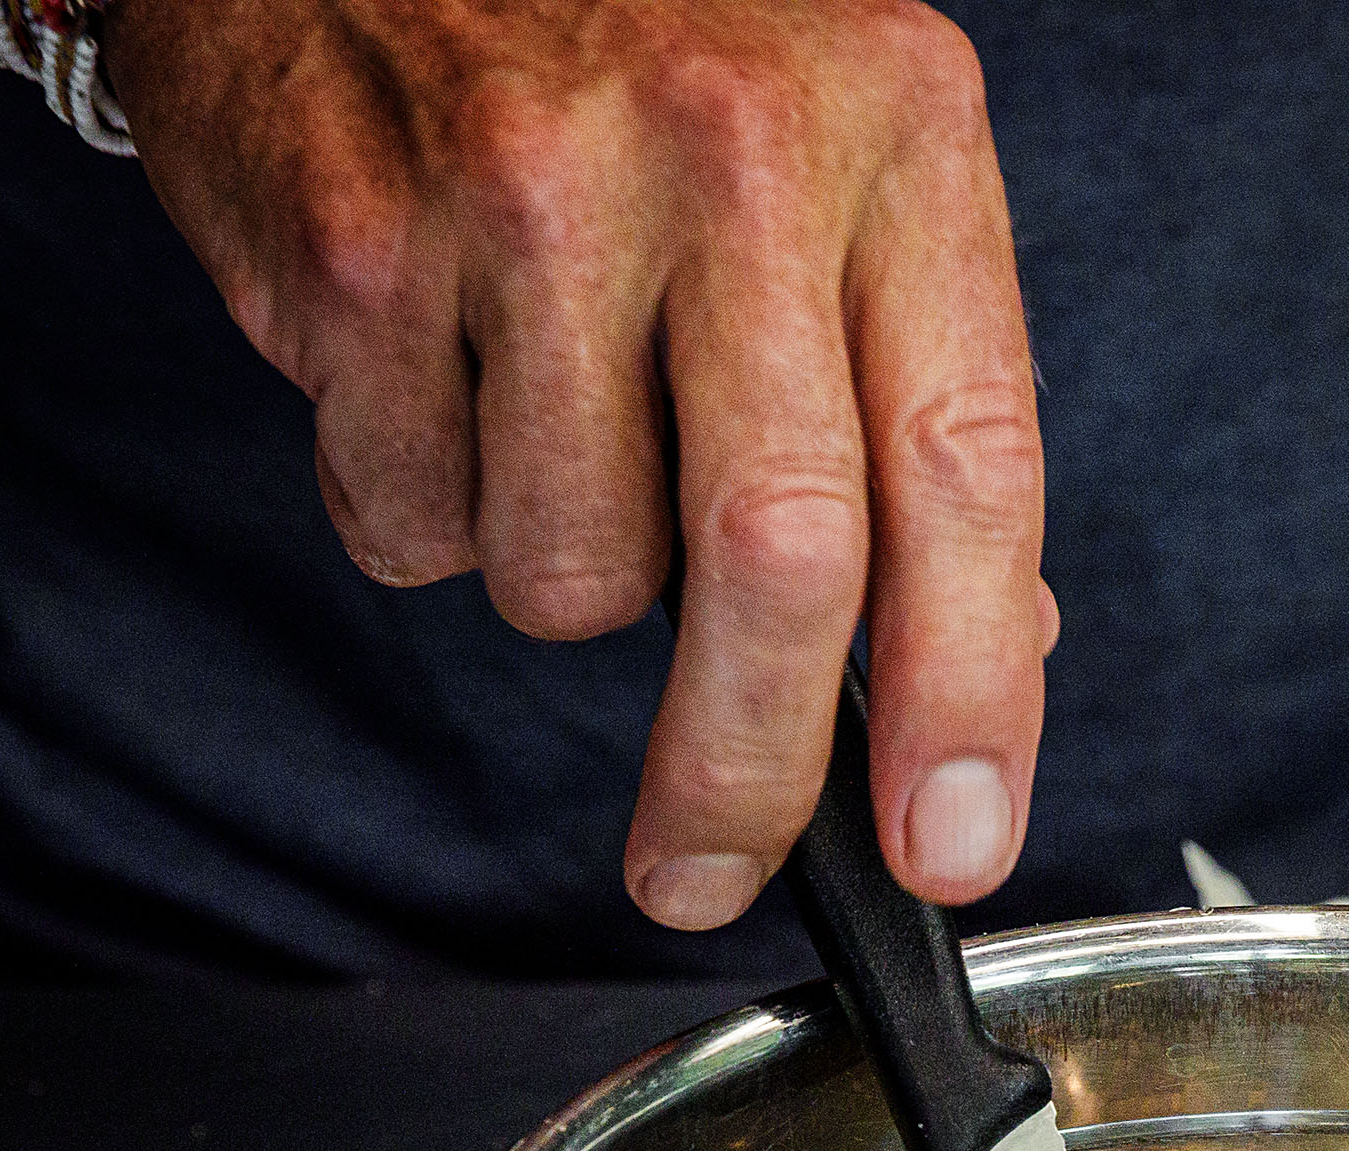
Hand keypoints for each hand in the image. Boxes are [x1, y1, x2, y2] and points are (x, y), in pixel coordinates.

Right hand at [107, 0, 1052, 927]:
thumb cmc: (628, 42)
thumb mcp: (839, 156)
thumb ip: (916, 394)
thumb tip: (986, 659)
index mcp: (896, 127)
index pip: (970, 465)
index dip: (968, 693)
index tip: (952, 844)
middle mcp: (730, 151)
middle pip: (781, 562)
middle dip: (746, 771)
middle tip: (708, 869)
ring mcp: (532, 194)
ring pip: (575, 575)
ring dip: (564, 576)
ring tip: (544, 414)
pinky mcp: (362, 249)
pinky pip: (414, 524)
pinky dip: (424, 507)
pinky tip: (432, 366)